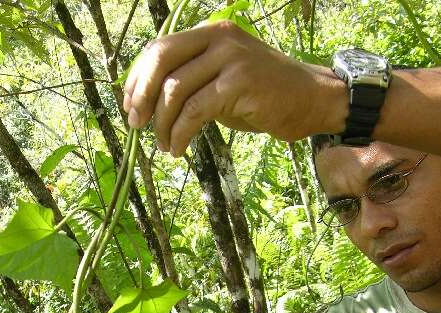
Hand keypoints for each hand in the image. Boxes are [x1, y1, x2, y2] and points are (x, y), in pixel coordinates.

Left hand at [123, 21, 334, 155]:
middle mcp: (219, 39)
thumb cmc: (265, 97)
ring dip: (162, 123)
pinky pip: (195, 111)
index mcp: (211, 34)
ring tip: (164, 146)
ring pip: (175, 90)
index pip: (160, 48)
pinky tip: (178, 149)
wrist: (310, 100)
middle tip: (135, 124)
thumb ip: (193, 83)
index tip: (130, 106)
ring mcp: (230, 59)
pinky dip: (180, 134)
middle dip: (141, 95)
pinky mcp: (239, 84)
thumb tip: (152, 105)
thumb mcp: (224, 82)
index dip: (137, 78)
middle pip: (161, 60)